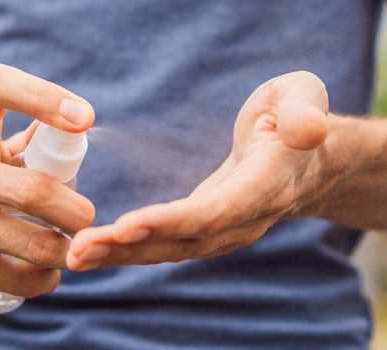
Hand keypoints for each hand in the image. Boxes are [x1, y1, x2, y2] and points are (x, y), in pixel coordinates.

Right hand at [0, 62, 95, 302]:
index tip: (85, 119)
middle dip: (76, 211)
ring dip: (68, 251)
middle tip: (87, 219)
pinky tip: (44, 271)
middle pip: (33, 190)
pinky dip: (46, 278)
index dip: (42, 95)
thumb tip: (79, 131)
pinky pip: (21, 278)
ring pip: (35, 244)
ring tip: (72, 248)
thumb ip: (29, 140)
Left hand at [67, 71, 329, 269]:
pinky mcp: (204, 229)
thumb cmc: (297, 113)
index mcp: (266, 183)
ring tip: (75, 256)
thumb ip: (303, 113)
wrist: (311, 156)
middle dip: (131, 247)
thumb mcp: (304, 98)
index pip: (218, 209)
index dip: (173, 221)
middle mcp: (244, 217)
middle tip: (80, 249)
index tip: (127, 225)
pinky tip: (88, 252)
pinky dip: (126, 251)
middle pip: (184, 239)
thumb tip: (305, 128)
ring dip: (120, 255)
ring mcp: (224, 229)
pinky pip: (163, 244)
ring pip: (169, 248)